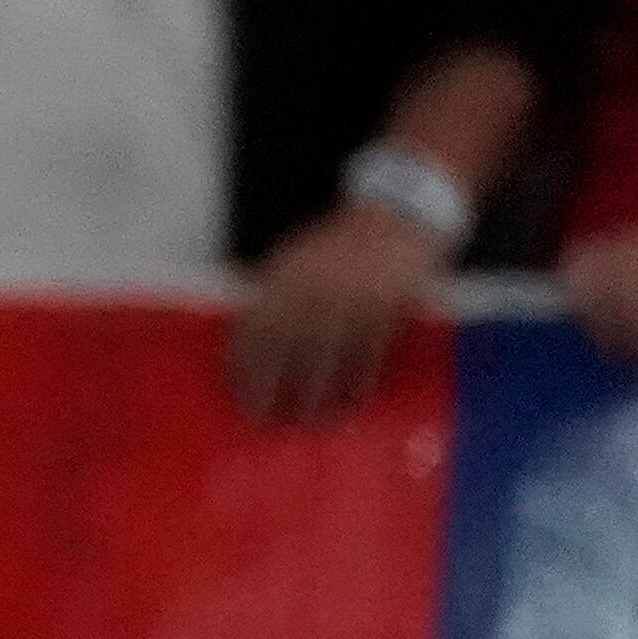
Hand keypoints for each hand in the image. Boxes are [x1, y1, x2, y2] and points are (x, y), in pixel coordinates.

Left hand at [227, 200, 448, 425]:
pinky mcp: (390, 309)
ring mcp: (356, 298)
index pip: (256, 326)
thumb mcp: (293, 258)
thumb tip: (246, 345)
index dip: (245, 364)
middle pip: (288, 348)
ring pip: (330, 357)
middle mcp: (318, 286)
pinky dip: (357, 384)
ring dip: (316, 394)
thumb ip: (271, 296)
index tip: (239, 392)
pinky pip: (370, 355)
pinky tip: (348, 404)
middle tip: (265, 419)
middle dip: (273, 387)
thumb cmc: (338, 246)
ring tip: (307, 422)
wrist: (398, 217)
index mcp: (287, 273)